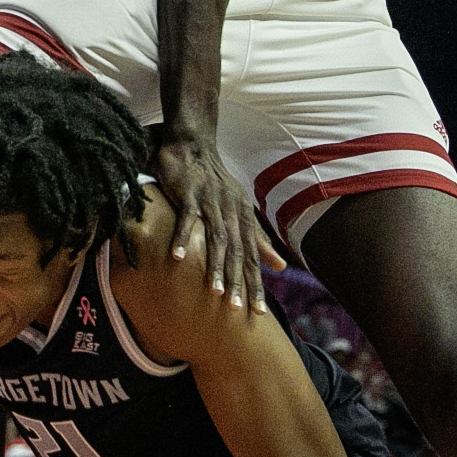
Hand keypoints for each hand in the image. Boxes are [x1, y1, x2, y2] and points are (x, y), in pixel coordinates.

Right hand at [147, 127, 279, 309]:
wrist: (194, 144)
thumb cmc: (216, 182)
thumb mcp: (241, 210)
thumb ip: (259, 239)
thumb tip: (280, 266)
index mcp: (244, 218)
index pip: (253, 257)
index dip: (256, 284)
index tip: (258, 312)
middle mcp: (231, 212)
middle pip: (237, 252)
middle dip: (239, 281)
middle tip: (238, 310)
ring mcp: (211, 202)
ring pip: (216, 239)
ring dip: (215, 266)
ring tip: (214, 292)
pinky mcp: (189, 193)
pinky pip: (185, 219)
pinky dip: (181, 237)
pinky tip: (177, 258)